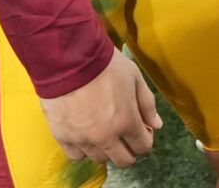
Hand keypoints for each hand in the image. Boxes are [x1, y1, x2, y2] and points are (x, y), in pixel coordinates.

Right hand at [38, 49, 162, 167]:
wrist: (69, 58)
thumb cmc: (105, 64)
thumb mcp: (134, 77)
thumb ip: (147, 104)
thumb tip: (156, 125)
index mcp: (126, 122)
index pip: (143, 147)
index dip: (146, 139)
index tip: (142, 130)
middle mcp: (105, 137)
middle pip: (123, 160)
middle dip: (129, 150)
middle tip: (125, 136)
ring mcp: (83, 139)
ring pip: (100, 159)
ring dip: (106, 149)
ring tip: (103, 131)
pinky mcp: (62, 136)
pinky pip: (76, 155)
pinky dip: (83, 149)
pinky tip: (84, 135)